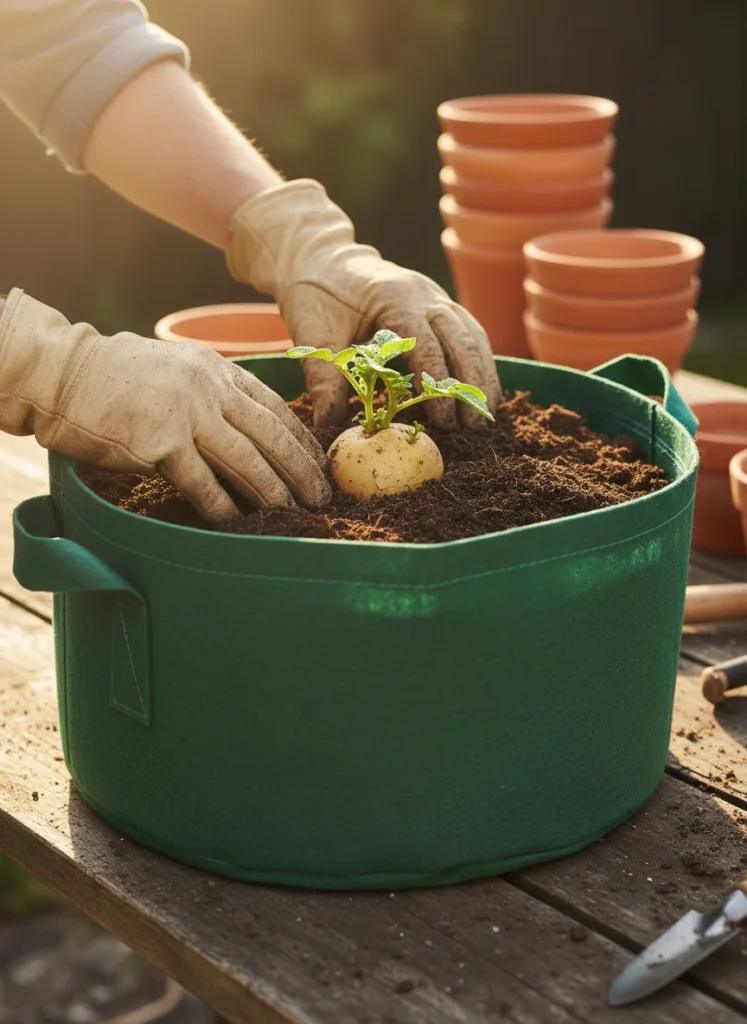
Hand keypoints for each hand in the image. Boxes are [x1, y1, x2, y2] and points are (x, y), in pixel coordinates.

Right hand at [0, 290, 329, 521]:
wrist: (63, 374)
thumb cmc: (114, 376)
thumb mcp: (174, 368)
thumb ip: (209, 391)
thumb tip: (238, 426)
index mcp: (216, 368)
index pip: (275, 407)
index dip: (302, 439)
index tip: (319, 464)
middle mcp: (210, 388)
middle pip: (271, 435)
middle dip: (302, 470)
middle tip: (322, 498)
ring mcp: (187, 414)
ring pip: (247, 461)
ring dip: (275, 493)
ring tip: (294, 516)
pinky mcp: (161, 442)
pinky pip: (203, 483)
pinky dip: (225, 508)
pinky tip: (241, 525)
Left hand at [226, 179, 500, 427]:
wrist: (324, 261)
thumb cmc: (317, 297)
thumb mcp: (314, 335)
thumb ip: (324, 377)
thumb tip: (328, 423)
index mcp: (395, 296)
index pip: (426, 343)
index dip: (436, 383)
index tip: (441, 419)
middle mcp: (425, 294)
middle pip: (462, 339)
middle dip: (470, 384)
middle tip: (471, 427)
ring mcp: (437, 298)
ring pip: (473, 337)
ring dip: (482, 377)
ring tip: (483, 418)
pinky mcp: (441, 307)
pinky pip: (470, 335)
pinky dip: (480, 365)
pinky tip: (481, 394)